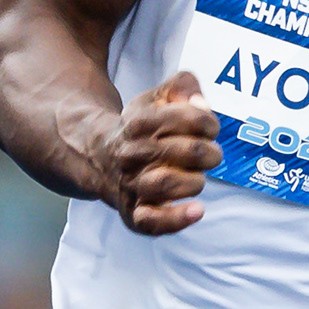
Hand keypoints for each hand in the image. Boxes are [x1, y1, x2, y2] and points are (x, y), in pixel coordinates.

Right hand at [104, 71, 220, 232]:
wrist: (99, 157)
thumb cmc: (140, 130)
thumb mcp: (155, 98)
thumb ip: (182, 86)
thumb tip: (200, 102)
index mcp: (139, 122)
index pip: (189, 118)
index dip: (208, 123)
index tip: (209, 128)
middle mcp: (133, 153)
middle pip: (187, 151)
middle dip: (209, 153)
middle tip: (209, 155)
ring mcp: (132, 185)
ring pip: (170, 184)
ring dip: (196, 181)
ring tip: (196, 177)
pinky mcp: (133, 213)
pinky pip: (152, 222)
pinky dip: (177, 219)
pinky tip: (197, 210)